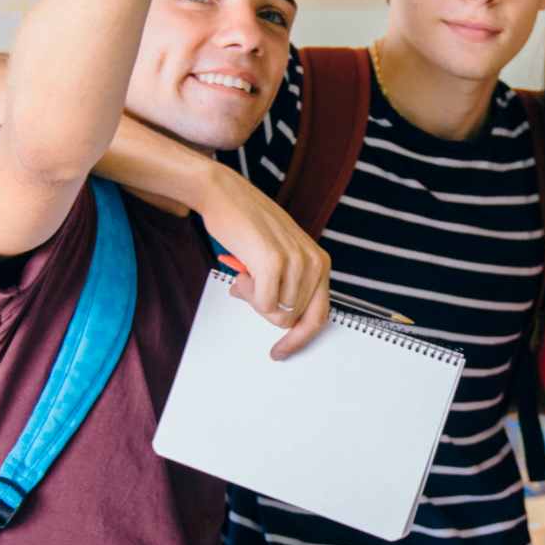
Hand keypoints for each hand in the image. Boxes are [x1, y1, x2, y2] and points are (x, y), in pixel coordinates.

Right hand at [195, 160, 332, 358]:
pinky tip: (242, 272)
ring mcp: (296, 262)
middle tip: (249, 289)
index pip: (319, 315)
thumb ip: (285, 284)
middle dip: (266, 312)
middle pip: (294, 319)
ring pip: (278, 315)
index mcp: (320, 261)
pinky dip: (248, 294)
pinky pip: (263, 305)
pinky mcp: (274, 263)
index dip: (300, 338)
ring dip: (255, 300)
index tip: (282, 350)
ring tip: (247, 273)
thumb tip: (278, 318)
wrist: (224, 194)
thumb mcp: (279, 253)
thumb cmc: (247, 222)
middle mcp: (313, 262)